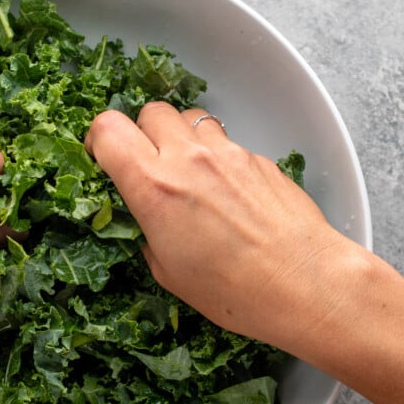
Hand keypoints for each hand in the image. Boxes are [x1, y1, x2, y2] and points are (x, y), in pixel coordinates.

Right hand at [84, 102, 366, 352]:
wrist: (304, 284)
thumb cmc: (235, 291)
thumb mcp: (168, 271)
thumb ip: (148, 230)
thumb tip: (146, 216)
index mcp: (154, 187)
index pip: (108, 129)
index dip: (99, 140)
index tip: (102, 156)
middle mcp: (188, 159)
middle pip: (150, 112)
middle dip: (142, 133)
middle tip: (147, 164)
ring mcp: (227, 153)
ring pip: (190, 118)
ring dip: (181, 137)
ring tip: (189, 171)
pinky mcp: (258, 157)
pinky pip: (225, 140)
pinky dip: (217, 156)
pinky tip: (227, 191)